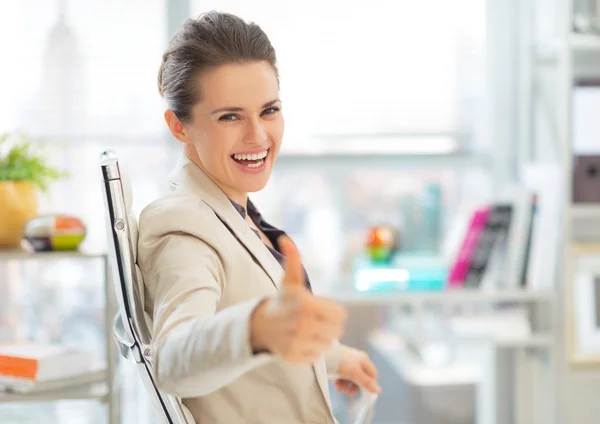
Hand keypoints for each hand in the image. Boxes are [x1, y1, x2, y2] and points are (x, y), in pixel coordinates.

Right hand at [250, 236, 346, 363]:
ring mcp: (298, 343)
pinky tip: (302, 341)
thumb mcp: (289, 281)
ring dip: (322, 338)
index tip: (323, 310)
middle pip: (336, 331)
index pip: (340, 315)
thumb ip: (293, 259)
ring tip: (309, 331)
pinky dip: (312, 350)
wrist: (260, 325)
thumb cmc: (282, 301)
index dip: (334, 312)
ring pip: (328, 344)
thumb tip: (285, 239)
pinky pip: (317, 356)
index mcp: (306, 305)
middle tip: (317, 321)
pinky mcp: (294, 357)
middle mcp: (302, 325)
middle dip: (329, 325)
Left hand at [334, 347, 380, 395]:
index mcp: (364, 360)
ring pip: (351, 376)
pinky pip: (343, 374)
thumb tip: (378, 390)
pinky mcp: (340, 363)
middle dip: (355, 386)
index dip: (370, 384)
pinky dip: (341, 380)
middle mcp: (358, 360)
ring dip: (346, 385)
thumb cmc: (342, 362)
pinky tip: (336, 384)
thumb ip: (366, 382)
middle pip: (361, 377)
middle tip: (348, 393)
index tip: (364, 393)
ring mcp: (349, 361)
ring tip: (339, 389)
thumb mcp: (355, 374)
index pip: (372, 375)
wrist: (325, 353)